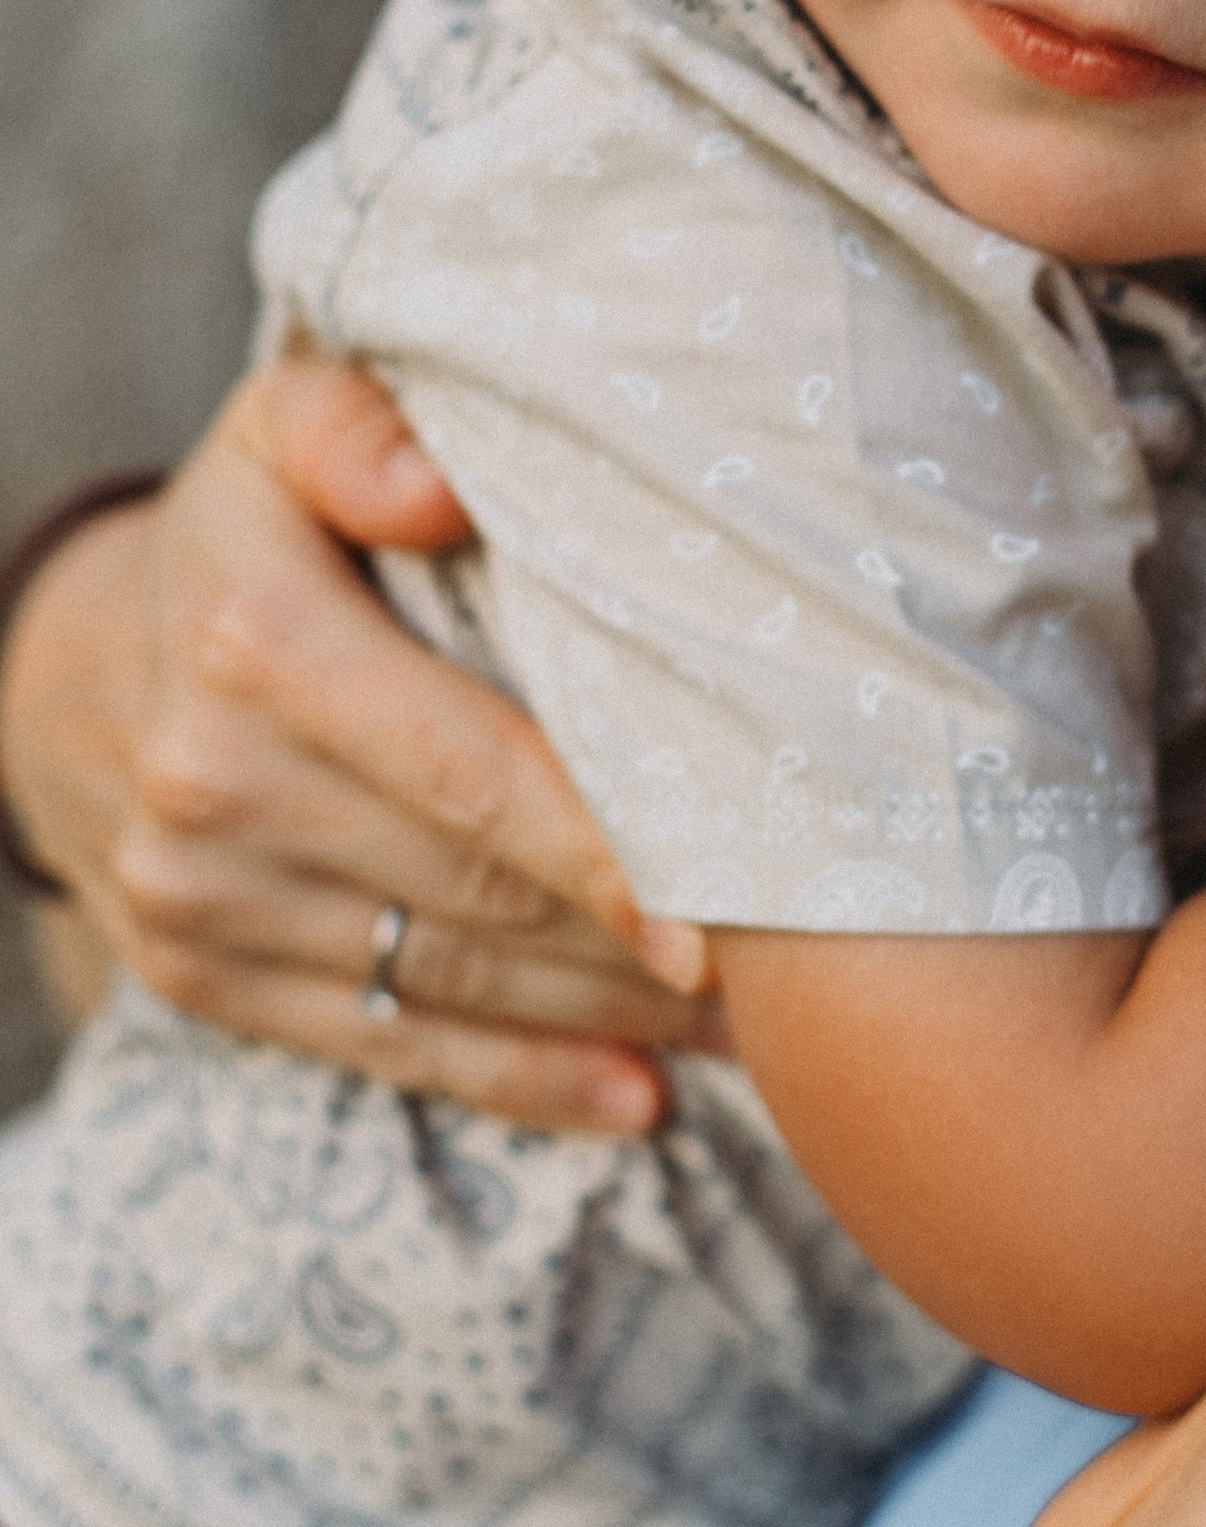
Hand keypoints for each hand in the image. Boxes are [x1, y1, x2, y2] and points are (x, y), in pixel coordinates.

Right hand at [0, 362, 720, 1129]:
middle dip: (649, 941)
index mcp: (258, 645)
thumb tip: (438, 485)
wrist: (71, 664)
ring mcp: (199, 897)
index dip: (610, 850)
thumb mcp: (283, 427)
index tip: (735, 910)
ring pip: (454, 981)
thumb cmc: (249, 531)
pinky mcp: (200, 977)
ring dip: (620, 1018)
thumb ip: (360, 427)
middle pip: (484, 891)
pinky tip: (643, 1099)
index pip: (473, 774)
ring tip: (766, 1025)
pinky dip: (525, 1084)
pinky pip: (388, 1045)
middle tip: (810, 964)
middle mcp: (215, 785)